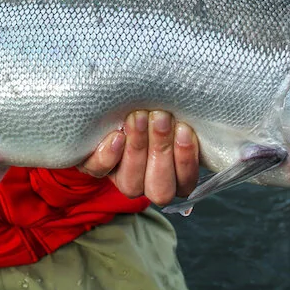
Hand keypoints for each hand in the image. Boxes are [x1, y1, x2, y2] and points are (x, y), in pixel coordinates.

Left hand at [78, 111, 199, 205]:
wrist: (120, 100)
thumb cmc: (156, 106)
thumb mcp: (174, 113)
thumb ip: (183, 120)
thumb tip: (194, 114)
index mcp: (175, 178)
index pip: (185, 183)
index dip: (186, 159)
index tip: (184, 129)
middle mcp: (149, 185)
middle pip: (160, 189)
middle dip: (161, 151)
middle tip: (160, 117)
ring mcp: (121, 179)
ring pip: (131, 184)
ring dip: (137, 149)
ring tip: (138, 117)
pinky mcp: (95, 166)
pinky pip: (99, 170)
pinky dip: (108, 156)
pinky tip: (116, 136)